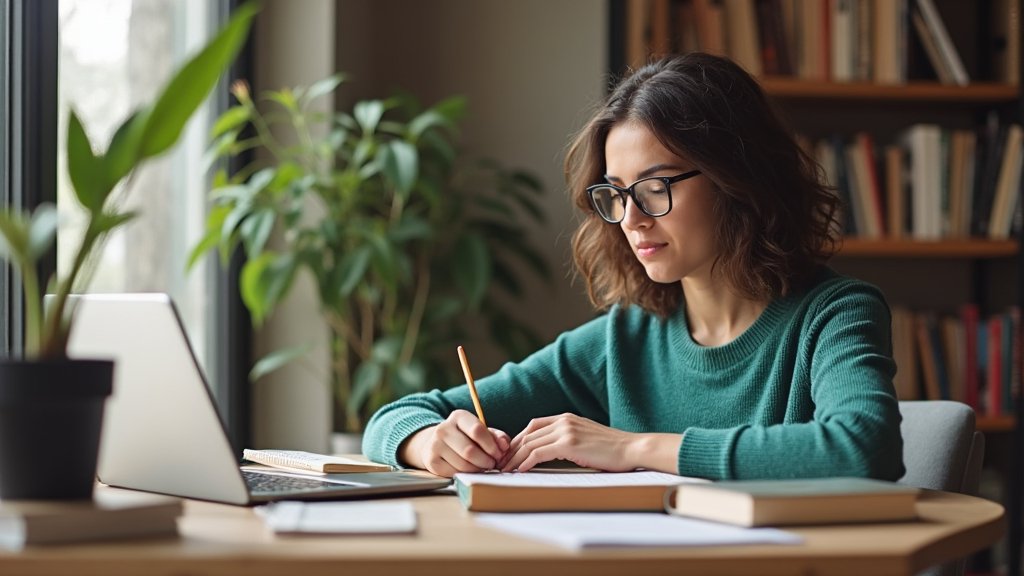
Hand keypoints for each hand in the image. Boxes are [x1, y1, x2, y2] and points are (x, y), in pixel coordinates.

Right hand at [399, 410, 509, 476]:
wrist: (436, 443)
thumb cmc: (465, 437)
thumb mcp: (481, 431)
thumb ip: (496, 436)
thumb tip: (504, 446)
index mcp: (458, 416)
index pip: (477, 430)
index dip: (491, 445)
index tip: (498, 454)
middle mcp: (443, 429)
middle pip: (470, 450)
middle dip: (486, 461)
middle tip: (492, 464)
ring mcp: (435, 445)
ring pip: (463, 464)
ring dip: (478, 469)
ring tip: (482, 467)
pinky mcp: (431, 462)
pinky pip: (455, 473)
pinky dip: (466, 475)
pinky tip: (469, 470)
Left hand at [499, 413, 644, 472]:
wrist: (631, 449)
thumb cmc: (611, 449)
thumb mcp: (585, 438)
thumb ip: (567, 440)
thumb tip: (550, 453)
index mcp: (565, 418)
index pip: (532, 426)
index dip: (517, 440)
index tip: (508, 454)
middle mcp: (563, 420)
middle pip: (527, 435)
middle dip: (510, 450)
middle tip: (499, 464)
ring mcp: (565, 430)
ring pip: (529, 444)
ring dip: (514, 458)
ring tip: (504, 470)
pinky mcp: (568, 443)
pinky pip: (538, 452)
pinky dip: (526, 461)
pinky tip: (520, 470)